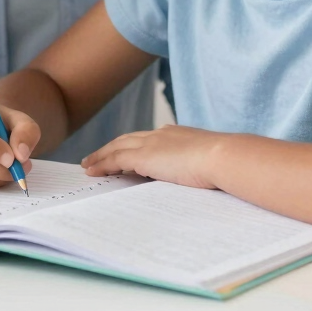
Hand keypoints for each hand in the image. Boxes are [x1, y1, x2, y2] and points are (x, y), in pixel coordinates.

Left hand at [81, 125, 221, 188]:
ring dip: (101, 156)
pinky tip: (93, 171)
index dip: (132, 145)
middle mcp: (160, 135)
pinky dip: (102, 164)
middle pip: (126, 139)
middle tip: (95, 157)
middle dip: (110, 148)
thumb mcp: (206, 162)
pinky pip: (115, 160)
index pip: (147, 139)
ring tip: (88, 165)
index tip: (122, 152)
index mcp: (175, 135)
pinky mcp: (144, 157)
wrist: (223, 156)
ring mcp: (151, 144)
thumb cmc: (223, 163)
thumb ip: (194, 165)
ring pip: (117, 147)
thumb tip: (193, 176)